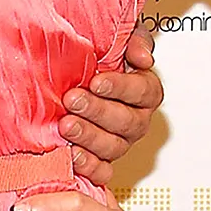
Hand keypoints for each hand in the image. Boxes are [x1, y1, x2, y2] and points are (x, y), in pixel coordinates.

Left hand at [59, 27, 161, 185]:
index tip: (97, 81)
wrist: (71, 76)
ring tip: (65, 125)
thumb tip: (142, 57)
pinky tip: (71, 155)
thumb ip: (134, 40)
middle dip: (98, 111)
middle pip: (127, 122)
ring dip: (89, 137)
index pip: (143, 91)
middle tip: (72, 99)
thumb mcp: (118, 39)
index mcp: (144, 91)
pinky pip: (103, 171)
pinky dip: (89, 167)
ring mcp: (119, 142)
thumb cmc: (98, 56)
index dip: (121, 87)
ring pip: (113, 146)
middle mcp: (135, 120)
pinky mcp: (102, 161)